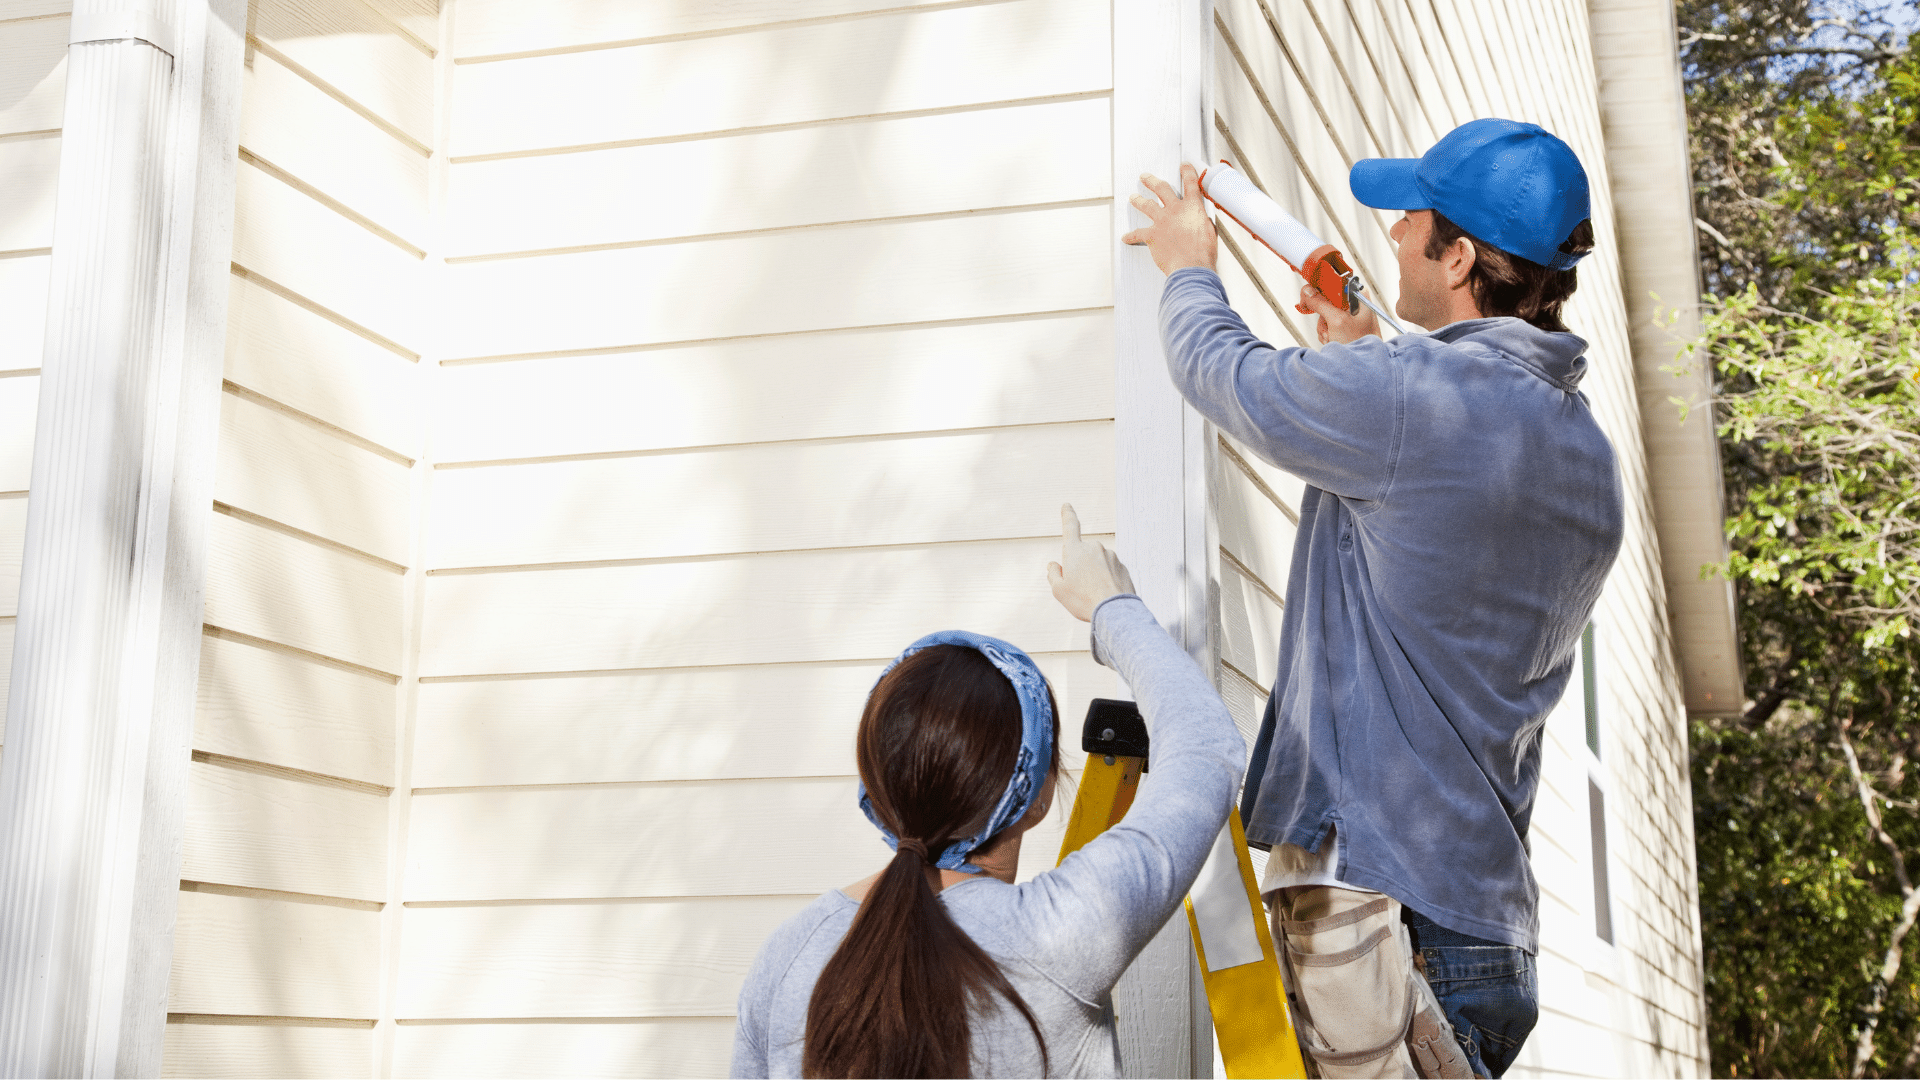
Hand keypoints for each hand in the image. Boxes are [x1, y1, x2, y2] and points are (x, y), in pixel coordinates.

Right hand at [1047, 504, 1134, 621]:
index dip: (1067, 515)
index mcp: (1076, 550)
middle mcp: (1094, 548)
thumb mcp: (1058, 590)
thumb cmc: (1083, 601)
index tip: (1066, 505)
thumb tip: (1054, 564)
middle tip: (1079, 590)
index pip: (1070, 527)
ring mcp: (1111, 556)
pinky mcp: (1122, 567)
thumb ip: (1053, 574)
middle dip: (1079, 568)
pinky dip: (1107, 582)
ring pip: (1097, 565)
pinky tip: (1106, 597)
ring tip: (1094, 596)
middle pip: (1082, 556)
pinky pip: (1110, 573)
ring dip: (1094, 576)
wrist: (1114, 611)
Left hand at [1120, 164, 1216, 275]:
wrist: (1191, 266)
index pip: (1190, 184)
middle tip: (1145, 177)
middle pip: (1161, 189)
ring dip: (1138, 200)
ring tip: (1133, 197)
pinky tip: (1126, 237)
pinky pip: (1137, 234)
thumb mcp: (1210, 231)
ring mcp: (1162, 221)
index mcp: (1193, 207)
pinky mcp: (1152, 235)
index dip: (1187, 172)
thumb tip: (1200, 221)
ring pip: (1146, 205)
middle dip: (1151, 181)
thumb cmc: (1203, 253)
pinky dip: (1130, 236)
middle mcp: (1175, 210)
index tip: (1184, 166)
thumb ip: (1202, 221)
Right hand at [1299, 283, 1379, 344]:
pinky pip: (1327, 324)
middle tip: (1327, 326)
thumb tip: (1308, 291)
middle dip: (1323, 316)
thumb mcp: (1337, 321)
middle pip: (1327, 300)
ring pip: (1325, 314)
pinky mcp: (1344, 327)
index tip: (1308, 295)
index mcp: (1360, 297)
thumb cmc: (1361, 344)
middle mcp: (1356, 304)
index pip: (1335, 283)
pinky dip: (1327, 333)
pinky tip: (1334, 340)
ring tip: (1333, 336)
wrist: (1365, 367)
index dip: (1319, 288)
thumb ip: (1321, 303)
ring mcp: (1350, 317)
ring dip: (1324, 327)